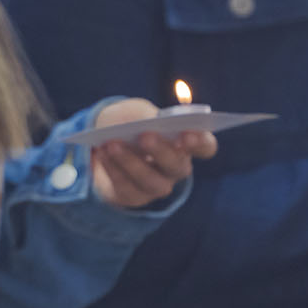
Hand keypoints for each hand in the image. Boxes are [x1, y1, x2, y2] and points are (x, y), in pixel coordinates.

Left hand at [89, 97, 217, 208]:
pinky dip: (113, 168)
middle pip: (178, 166)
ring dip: (131, 162)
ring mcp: (157, 185)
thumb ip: (144, 115)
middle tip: (145, 136)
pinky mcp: (135, 196)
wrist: (104, 139)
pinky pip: (127, 188)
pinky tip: (102, 153)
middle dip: (161, 151)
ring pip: (151, 182)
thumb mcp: (136, 111)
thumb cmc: (131, 121)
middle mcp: (176, 167)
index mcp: (185, 143)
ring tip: (112, 144)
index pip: (205, 146)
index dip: (200, 142)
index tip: (187, 134)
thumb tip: (145, 124)